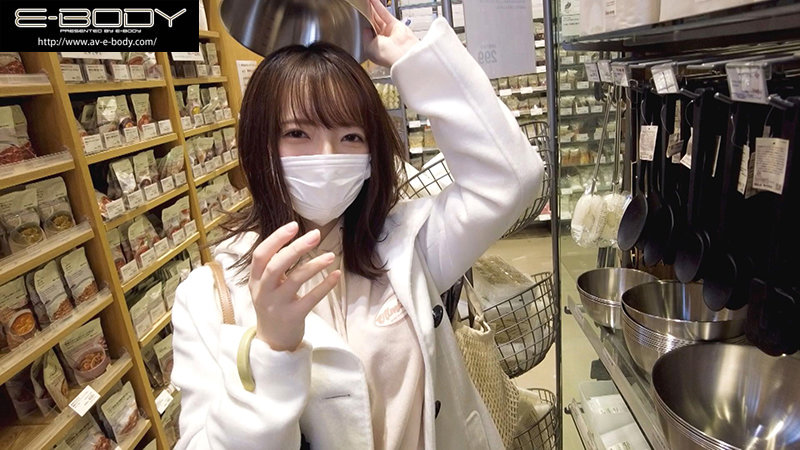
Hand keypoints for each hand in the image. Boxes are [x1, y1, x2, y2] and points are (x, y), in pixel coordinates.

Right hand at [249, 222, 340, 351]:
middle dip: (296, 248)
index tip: (293, 226)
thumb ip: (274, 265)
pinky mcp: (293, 317)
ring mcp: (277, 305)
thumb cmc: (273, 304)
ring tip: (331, 255)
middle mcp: (264, 291)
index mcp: (255, 279)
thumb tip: (295, 238)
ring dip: (315, 265)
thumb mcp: (265, 285)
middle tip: (316, 235)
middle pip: (277, 265)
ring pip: (296, 280)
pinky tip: (336, 275)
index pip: (260, 255)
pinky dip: (325, 285)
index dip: (275, 239)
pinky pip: (311, 298)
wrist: (272, 341)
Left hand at [365, 0, 418, 66]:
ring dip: (372, 8)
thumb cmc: (386, 55)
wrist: (400, 54)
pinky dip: (378, 6)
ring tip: (366, 2)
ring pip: (378, 17)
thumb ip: (366, 38)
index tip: (357, 18)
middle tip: (361, 6)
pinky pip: (384, 13)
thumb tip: (366, 29)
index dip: (363, 25)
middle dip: (367, 14)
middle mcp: (383, 39)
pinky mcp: (395, 24)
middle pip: (373, 23)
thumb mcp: (368, 48)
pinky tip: (372, 1)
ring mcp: (389, 30)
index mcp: (376, 47)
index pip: (368, 33)